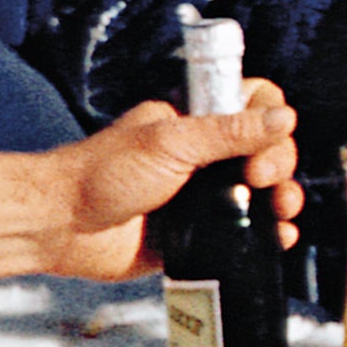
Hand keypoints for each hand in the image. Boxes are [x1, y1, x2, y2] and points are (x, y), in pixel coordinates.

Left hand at [36, 80, 304, 279]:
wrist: (61, 227)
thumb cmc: (104, 174)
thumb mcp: (171, 144)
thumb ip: (230, 132)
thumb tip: (286, 117)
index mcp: (194, 122)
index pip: (252, 106)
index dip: (270, 121)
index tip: (264, 144)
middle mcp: (201, 156)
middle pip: (265, 150)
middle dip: (278, 164)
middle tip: (261, 181)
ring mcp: (200, 196)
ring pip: (259, 192)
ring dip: (282, 200)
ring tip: (283, 214)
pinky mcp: (196, 234)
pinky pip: (241, 232)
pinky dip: (265, 235)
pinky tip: (277, 240)